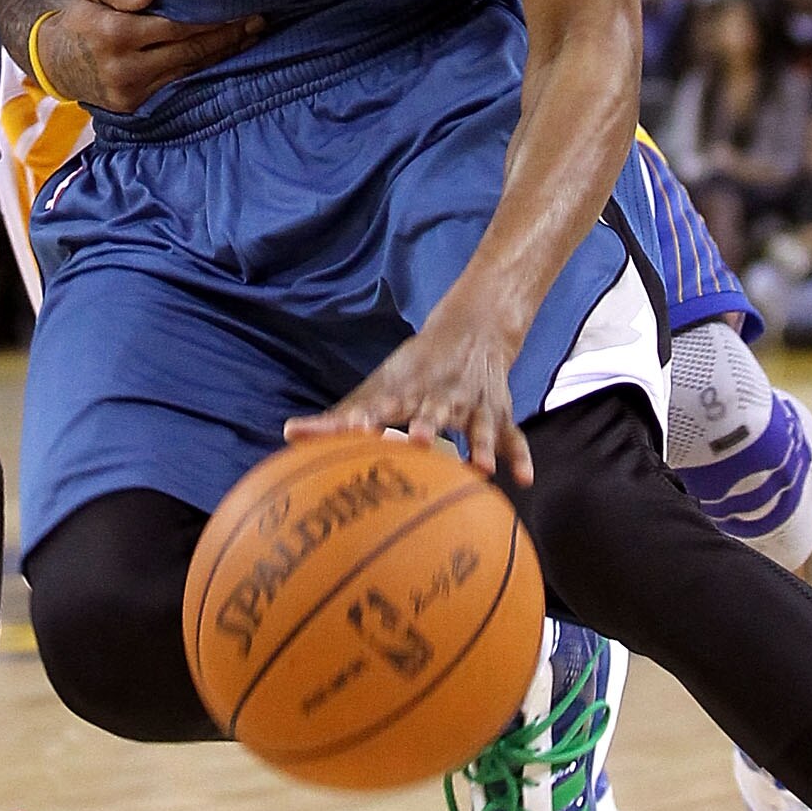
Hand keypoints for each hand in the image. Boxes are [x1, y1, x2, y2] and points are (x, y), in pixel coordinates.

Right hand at [31, 0, 260, 114]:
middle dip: (227, 36)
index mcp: (114, 34)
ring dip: (222, 55)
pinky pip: (177, 85)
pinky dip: (204, 71)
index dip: (210, 19)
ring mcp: (131, 90)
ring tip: (250, 37)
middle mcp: (125, 66)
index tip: (237, 7)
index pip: (175, 27)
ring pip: (188, 72)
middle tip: (257, 21)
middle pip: (189, 52)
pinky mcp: (134, 105)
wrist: (54, 62)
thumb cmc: (81, 18)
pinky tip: (225, 56)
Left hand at [283, 306, 530, 487]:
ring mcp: (471, 404)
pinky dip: (520, 457)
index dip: (368, 417)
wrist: (471, 330)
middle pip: (433, 411)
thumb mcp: (378, 386)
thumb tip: (287, 435)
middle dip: (428, 426)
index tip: (354, 431)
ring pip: (478, 425)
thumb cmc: (413, 370)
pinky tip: (524, 480)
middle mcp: (439, 395)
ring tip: (479, 469)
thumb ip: (337, 416)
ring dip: (478, 444)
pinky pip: (512, 437)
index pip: (382, 404)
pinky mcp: (498, 413)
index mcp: (405, 390)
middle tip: (420, 442)